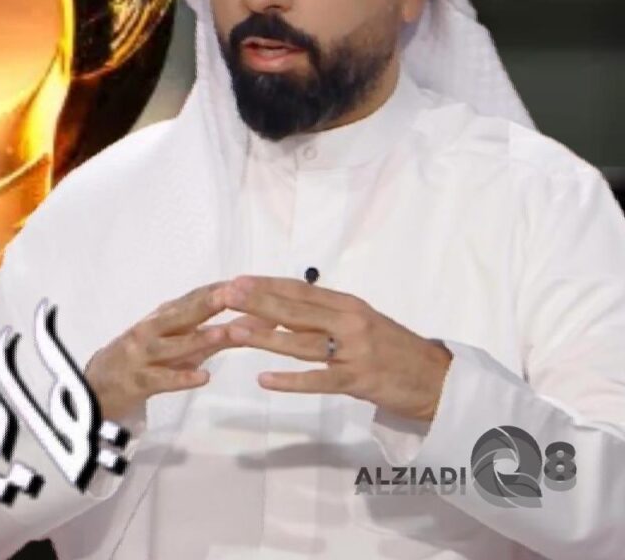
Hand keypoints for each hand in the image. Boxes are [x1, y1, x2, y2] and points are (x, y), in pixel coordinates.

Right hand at [83, 281, 239, 425]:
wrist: (98, 388)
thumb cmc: (146, 360)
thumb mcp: (178, 345)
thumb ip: (214, 335)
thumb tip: (254, 321)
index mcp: (161, 318)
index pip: (190, 300)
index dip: (215, 291)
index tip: (244, 282)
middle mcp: (150, 331)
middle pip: (179, 316)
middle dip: (205, 305)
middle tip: (232, 294)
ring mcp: (142, 355)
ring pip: (171, 346)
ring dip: (197, 339)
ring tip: (222, 334)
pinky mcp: (138, 381)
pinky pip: (161, 379)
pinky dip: (181, 378)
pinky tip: (203, 377)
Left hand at [221, 276, 452, 421]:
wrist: (437, 379)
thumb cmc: (392, 349)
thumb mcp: (360, 324)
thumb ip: (323, 317)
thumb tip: (275, 312)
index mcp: (349, 305)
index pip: (301, 290)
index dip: (267, 285)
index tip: (236, 280)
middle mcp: (351, 323)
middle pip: (297, 311)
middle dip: (258, 302)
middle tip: (225, 296)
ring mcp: (355, 352)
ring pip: (303, 343)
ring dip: (266, 338)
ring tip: (234, 332)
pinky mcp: (359, 381)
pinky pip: (319, 380)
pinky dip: (291, 381)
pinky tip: (265, 380)